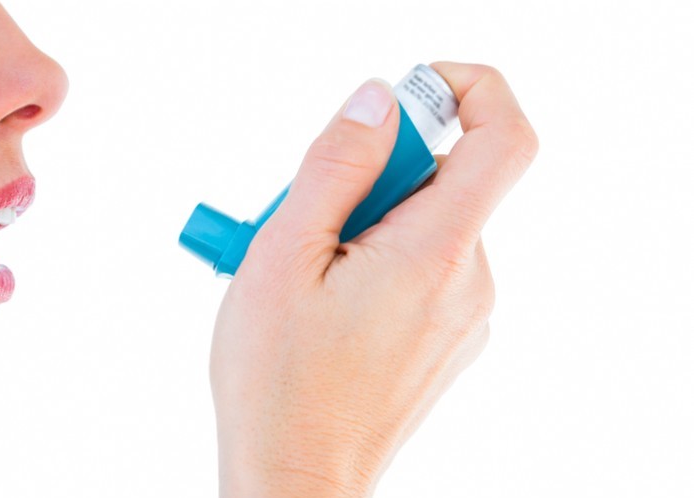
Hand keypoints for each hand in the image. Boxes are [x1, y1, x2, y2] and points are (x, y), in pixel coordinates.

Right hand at [209, 62, 538, 497]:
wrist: (297, 479)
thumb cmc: (279, 383)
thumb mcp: (283, 253)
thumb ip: (336, 165)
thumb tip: (376, 102)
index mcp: (434, 254)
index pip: (503, 139)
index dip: (467, 92)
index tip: (403, 99)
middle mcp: (468, 283)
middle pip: (442, 182)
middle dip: (369, 179)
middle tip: (302, 220)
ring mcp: (463, 316)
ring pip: (422, 226)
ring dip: (360, 225)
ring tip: (301, 277)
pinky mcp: (447, 339)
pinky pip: (421, 267)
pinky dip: (373, 262)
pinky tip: (322, 303)